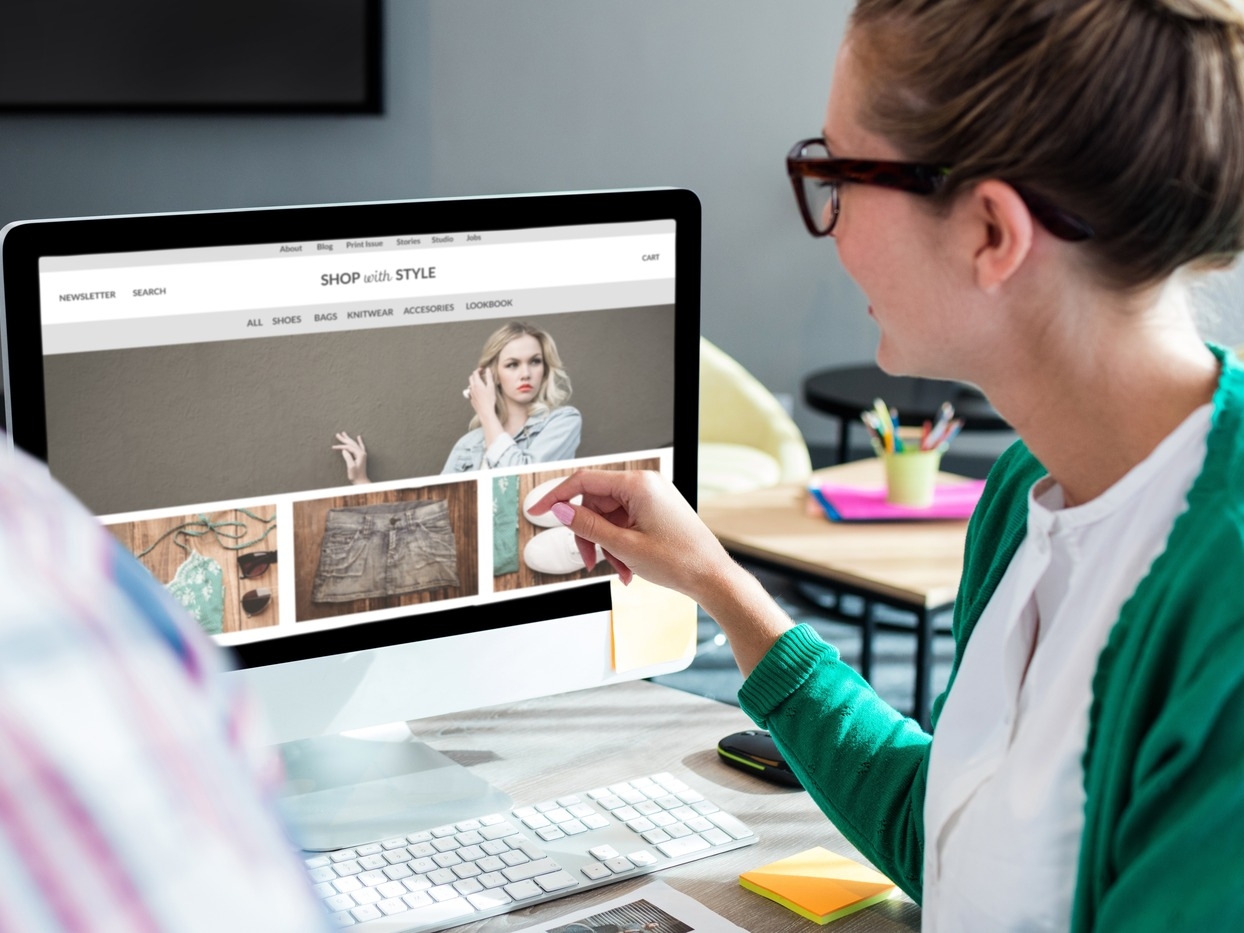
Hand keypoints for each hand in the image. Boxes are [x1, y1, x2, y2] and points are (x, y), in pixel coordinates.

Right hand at [332, 432, 370, 483]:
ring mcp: (362, 454)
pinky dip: (359, 441)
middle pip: (352, 443)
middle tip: (337, 434)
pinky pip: (360, 446)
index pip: (348, 447)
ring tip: (344, 433)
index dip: (340, 446)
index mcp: (360, 454)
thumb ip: (348, 457)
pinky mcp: (361, 456)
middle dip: (344, 439)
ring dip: (349, 439)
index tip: (333, 447)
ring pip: (355, 444)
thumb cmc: (355, 475)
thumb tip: (344, 450)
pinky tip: (359, 437)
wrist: (361, 481)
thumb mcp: (350, 467)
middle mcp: (362, 453)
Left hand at [465, 368, 497, 423]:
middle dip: (475, 375)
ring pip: (470, 385)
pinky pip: (471, 392)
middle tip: (481, 375)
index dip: (478, 370)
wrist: (485, 411)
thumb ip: (489, 377)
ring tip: (480, 383)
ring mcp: (471, 394)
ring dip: (474, 382)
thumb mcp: (491, 387)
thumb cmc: (489, 399)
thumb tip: (487, 369)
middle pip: (471, 378)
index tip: (482, 370)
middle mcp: (472, 388)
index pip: (475, 373)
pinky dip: (474, 389)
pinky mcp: (471, 399)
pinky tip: (479, 392)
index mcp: (477, 384)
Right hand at [528, 469, 733, 600]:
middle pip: (595, 503)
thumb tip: (560, 510)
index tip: (536, 511)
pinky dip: (621, 545)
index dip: (556, 496)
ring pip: (609, 517)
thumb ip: (588, 525)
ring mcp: (652, 497)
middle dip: (590, 535)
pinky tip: (628, 569)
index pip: (584, 481)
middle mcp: (645, 484)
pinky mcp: (656, 511)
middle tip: (590, 562)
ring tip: (621, 572)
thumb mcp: (624, 546)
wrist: (713, 577)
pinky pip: (625, 523)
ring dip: (607, 546)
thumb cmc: (680, 561)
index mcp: (638, 484)